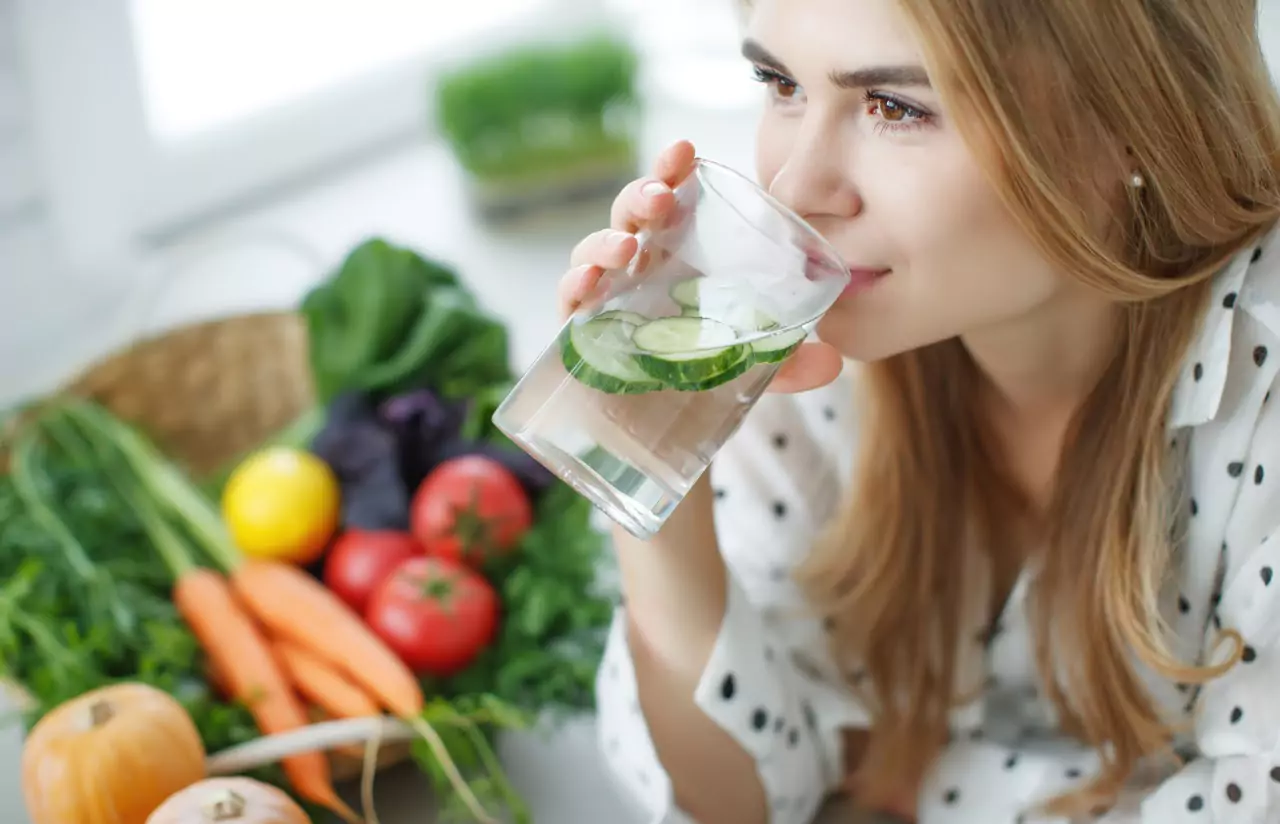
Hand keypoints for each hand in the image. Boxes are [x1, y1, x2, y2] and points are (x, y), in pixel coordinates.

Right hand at [556, 140, 844, 394]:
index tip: (686, 150)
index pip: (671, 197)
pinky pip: (569, 299)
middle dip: (642, 196)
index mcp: (675, 254)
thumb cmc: (703, 375)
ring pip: (595, 250)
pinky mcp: (581, 331)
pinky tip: (589, 282)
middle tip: (662, 197)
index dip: (672, 169)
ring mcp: (606, 295)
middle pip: (631, 215)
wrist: (660, 432)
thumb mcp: (755, 366)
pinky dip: (574, 285)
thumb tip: (833, 361)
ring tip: (628, 246)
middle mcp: (636, 266)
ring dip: (607, 240)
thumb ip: (790, 361)